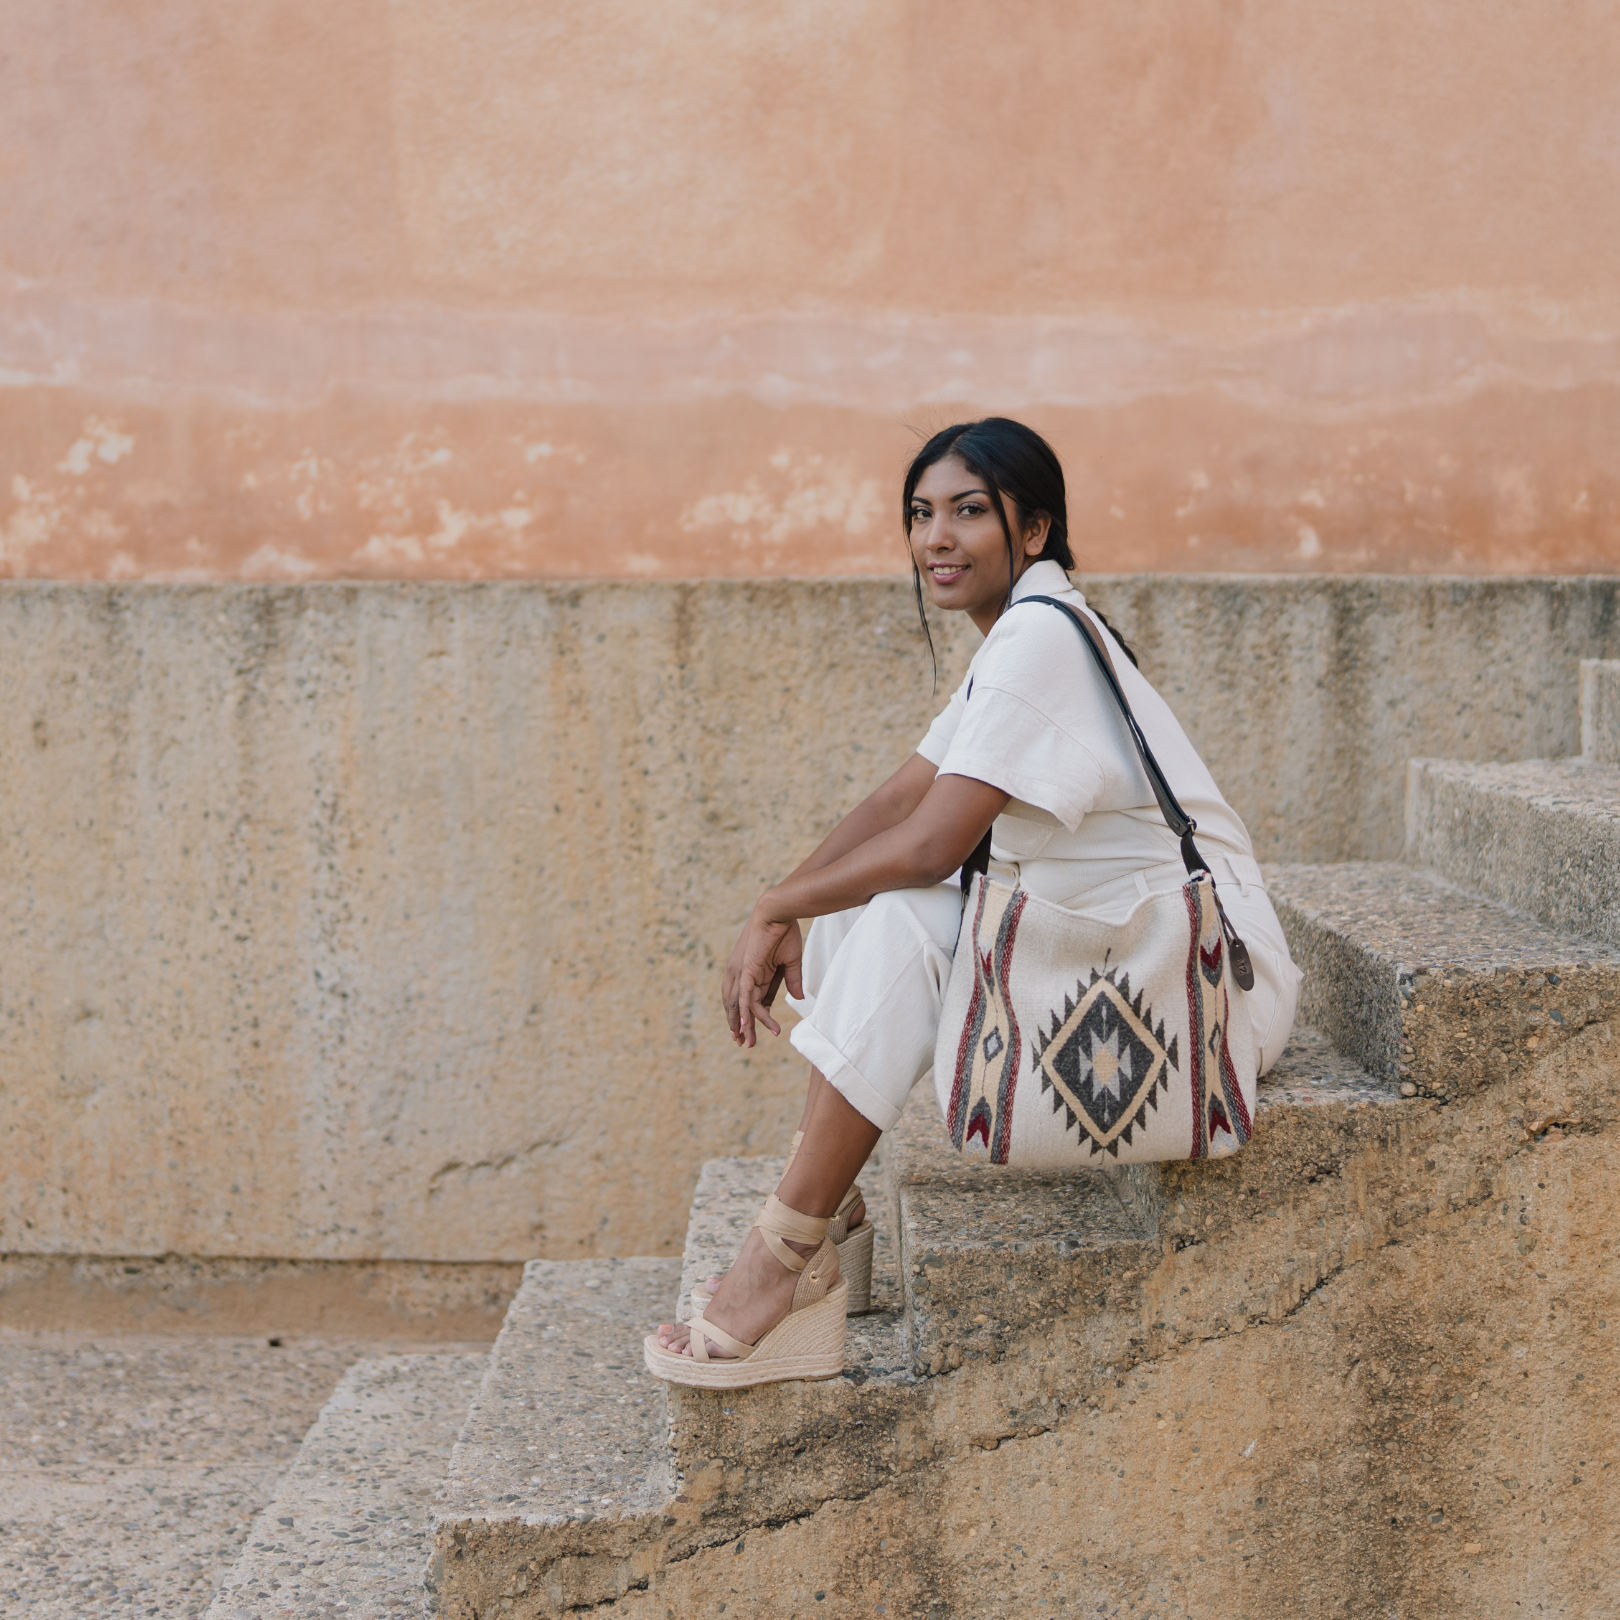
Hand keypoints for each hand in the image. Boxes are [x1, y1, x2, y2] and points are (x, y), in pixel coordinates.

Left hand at [721, 903, 803, 1048]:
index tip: (764, 1033)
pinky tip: (745, 1026)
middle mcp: (745, 974)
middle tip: (745, 1045)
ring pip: (741, 1005)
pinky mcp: (747, 970)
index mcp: (756, 972)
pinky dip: (744, 1011)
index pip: (755, 1000)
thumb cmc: (785, 931)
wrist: (778, 911)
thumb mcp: (791, 962)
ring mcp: (744, 973)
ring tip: (748, 1042)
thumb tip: (799, 999)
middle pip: (742, 1007)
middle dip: (743, 1027)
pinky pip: (744, 995)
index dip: (757, 1018)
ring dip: (744, 1025)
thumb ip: (794, 981)